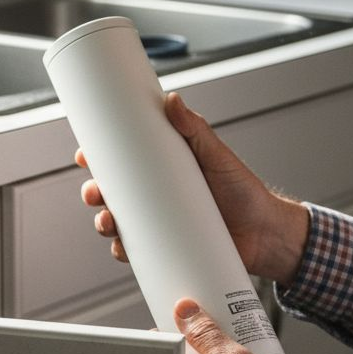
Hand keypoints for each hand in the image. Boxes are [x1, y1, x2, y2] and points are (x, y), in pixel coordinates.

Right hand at [76, 92, 311, 282]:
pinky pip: (136, 253)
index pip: (122, 162)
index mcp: (163, 171)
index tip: (85, 155)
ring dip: (104, 223)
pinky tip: (121, 250)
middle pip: (112, 194)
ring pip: (118, 224)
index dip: (98, 159)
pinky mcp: (167, 250)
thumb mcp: (218, 156)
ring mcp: (160, 225)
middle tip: (96, 193)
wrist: (267, 235)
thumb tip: (172, 100)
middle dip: (94, 193)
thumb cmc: (245, 192)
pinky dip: (123, 252)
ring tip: (108, 223)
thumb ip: (195, 129)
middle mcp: (156, 198)